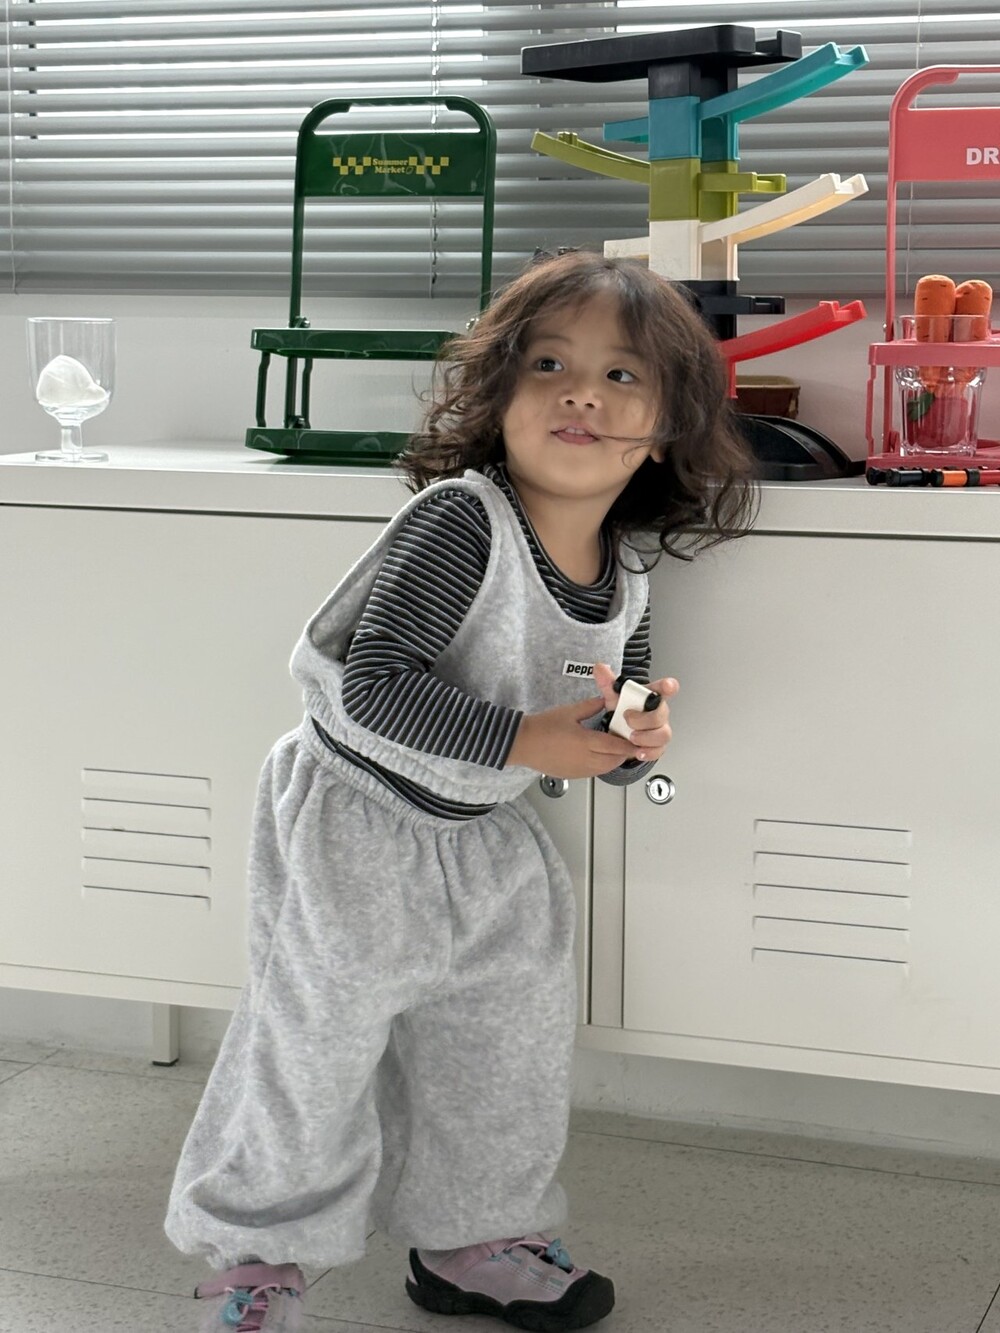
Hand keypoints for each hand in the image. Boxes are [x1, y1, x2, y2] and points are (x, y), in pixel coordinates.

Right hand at [505, 693, 644, 778]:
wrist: (521, 744)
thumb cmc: (542, 727)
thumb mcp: (569, 711)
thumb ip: (591, 706)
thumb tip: (605, 701)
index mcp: (586, 741)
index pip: (616, 746)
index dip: (629, 745)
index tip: (637, 741)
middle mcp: (585, 759)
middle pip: (614, 760)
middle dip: (623, 753)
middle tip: (626, 742)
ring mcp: (579, 770)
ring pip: (605, 769)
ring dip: (613, 760)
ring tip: (613, 749)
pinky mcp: (572, 775)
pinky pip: (594, 772)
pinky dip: (601, 765)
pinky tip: (597, 755)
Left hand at [592, 662, 677, 764]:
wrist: (618, 731)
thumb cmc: (622, 710)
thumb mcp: (613, 696)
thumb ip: (608, 682)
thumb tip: (599, 667)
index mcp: (651, 697)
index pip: (664, 689)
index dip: (668, 687)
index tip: (668, 686)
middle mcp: (658, 713)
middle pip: (662, 714)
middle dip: (645, 718)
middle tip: (628, 718)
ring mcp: (659, 730)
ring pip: (663, 734)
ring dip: (647, 737)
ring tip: (631, 737)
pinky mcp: (657, 746)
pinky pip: (658, 750)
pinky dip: (648, 752)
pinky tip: (638, 751)